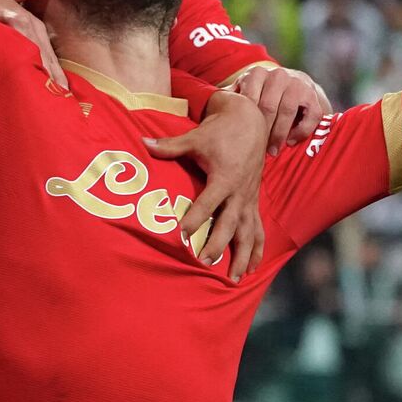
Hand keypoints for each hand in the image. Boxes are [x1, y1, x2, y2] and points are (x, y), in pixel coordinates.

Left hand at [144, 91, 266, 278]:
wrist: (250, 122)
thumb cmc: (220, 131)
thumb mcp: (195, 137)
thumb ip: (170, 145)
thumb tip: (142, 142)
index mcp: (224, 177)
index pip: (207, 203)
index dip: (194, 219)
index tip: (181, 235)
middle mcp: (240, 192)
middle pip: (229, 223)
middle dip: (218, 244)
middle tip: (204, 263)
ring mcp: (249, 199)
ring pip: (249, 232)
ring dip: (242, 256)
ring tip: (235, 279)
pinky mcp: (254, 202)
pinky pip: (259, 229)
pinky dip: (257, 249)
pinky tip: (252, 268)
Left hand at [229, 65, 331, 153]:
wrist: (297, 86)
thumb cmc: (263, 94)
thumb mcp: (247, 91)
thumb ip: (231, 96)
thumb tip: (211, 105)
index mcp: (257, 73)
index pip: (249, 98)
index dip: (245, 120)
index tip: (241, 138)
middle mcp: (278, 75)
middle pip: (267, 106)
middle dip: (262, 130)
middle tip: (257, 150)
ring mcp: (298, 85)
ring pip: (287, 111)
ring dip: (279, 134)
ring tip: (273, 151)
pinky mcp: (314, 97)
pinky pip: (309, 117)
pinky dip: (300, 131)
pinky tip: (291, 142)